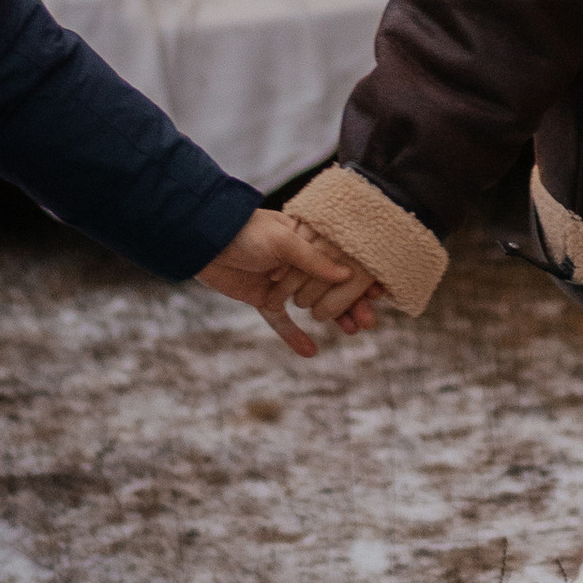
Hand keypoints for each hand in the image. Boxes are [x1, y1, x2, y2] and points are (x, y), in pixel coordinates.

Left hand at [197, 207, 383, 355]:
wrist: (203, 240)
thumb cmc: (245, 231)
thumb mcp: (283, 240)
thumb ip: (313, 259)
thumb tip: (346, 275)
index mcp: (307, 239)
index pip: (340, 259)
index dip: (360, 276)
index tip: (380, 292)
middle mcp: (297, 261)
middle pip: (331, 286)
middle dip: (352, 302)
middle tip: (370, 320)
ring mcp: (281, 281)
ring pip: (313, 304)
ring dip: (334, 318)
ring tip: (354, 331)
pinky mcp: (263, 298)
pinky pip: (281, 320)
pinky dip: (293, 335)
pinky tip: (311, 352)